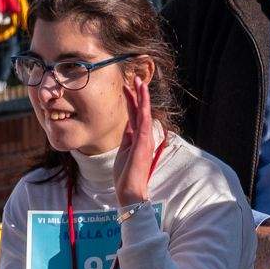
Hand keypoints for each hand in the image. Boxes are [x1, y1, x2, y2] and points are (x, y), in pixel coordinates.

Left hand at [113, 76, 153, 206]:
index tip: (127, 86)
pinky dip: (143, 110)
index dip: (131, 100)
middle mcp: (144, 136)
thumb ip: (127, 138)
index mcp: (137, 137)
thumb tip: (127, 126)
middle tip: (135, 78)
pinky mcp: (143, 144)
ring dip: (142, 97)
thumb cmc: (126, 174)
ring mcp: (145, 139)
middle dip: (138, 94)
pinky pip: (143, 123)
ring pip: (144, 113)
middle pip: (140, 110)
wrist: (130, 190)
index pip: (134, 114)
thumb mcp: (124, 151)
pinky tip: (142, 99)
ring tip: (139, 82)